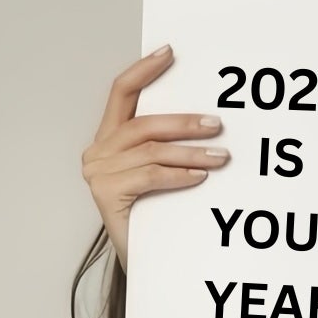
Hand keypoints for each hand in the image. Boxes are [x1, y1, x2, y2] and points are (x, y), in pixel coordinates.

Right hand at [83, 44, 228, 269]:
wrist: (144, 264)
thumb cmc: (154, 216)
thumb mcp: (159, 172)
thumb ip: (165, 144)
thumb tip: (202, 119)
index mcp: (108, 139)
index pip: (121, 92)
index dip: (144, 70)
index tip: (170, 53)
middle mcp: (97, 152)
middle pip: (142, 123)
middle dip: (183, 122)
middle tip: (216, 124)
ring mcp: (98, 173)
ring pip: (150, 150)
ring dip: (190, 151)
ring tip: (220, 156)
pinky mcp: (105, 194)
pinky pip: (149, 175)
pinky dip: (178, 174)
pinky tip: (199, 176)